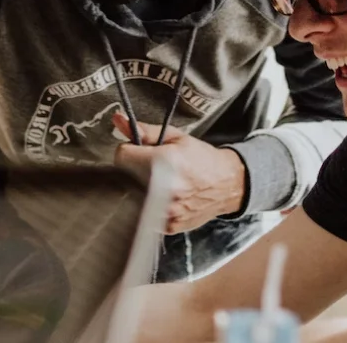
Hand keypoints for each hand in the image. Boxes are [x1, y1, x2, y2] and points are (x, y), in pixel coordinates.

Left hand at [111, 115, 246, 233]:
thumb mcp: (175, 137)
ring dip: (141, 189)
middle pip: (125, 178)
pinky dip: (151, 205)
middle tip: (153, 168)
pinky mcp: (168, 225)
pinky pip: (145, 214)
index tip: (139, 152)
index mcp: (164, 162)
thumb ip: (144, 131)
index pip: (121, 156)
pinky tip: (165, 198)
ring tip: (160, 183)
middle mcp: (164, 189)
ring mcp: (166, 210)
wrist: (227, 184)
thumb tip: (118, 120)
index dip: (130, 151)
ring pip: (133, 197)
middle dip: (134, 170)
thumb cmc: (202, 159)